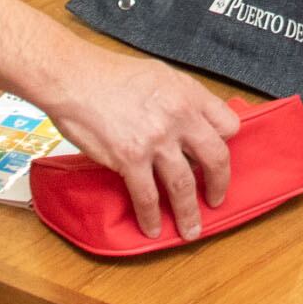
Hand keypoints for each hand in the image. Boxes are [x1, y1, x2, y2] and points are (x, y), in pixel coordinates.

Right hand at [41, 51, 239, 239]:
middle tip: (215, 199)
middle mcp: (180, 117)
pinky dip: (151, 217)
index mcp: (189, 94)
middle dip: (218, 185)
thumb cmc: (110, 74)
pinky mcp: (130, 159)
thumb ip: (181, 98)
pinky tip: (152, 228)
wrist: (74, 78)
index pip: (228, 125)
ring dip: (189, 213)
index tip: (217, 157)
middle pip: (216, 159)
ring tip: (190, 229)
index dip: (225, 143)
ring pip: (184, 186)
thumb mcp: (159, 75)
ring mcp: (156, 140)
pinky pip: (148, 196)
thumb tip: (189, 122)